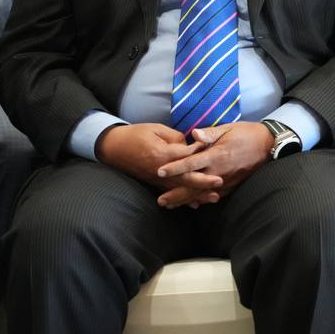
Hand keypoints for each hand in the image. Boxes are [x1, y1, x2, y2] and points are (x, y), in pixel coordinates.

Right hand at [95, 123, 215, 189]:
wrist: (113, 147)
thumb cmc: (136, 134)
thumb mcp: (157, 129)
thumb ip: (176, 138)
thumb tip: (191, 147)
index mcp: (162, 154)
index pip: (186, 156)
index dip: (201, 153)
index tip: (216, 150)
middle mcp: (160, 170)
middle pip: (186, 178)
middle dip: (204, 182)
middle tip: (220, 183)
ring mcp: (156, 179)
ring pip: (180, 189)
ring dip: (197, 194)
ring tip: (214, 197)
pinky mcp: (154, 183)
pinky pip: (171, 192)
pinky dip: (183, 199)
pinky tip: (195, 204)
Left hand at [154, 122, 273, 207]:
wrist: (268, 144)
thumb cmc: (246, 133)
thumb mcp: (228, 128)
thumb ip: (209, 133)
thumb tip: (193, 134)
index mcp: (216, 155)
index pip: (191, 163)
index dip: (175, 168)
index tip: (160, 172)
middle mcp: (219, 171)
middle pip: (194, 185)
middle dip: (176, 194)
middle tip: (160, 201)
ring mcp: (226, 180)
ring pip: (202, 194)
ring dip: (186, 200)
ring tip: (171, 205)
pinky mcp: (232, 185)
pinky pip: (214, 195)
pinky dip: (201, 200)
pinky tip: (192, 203)